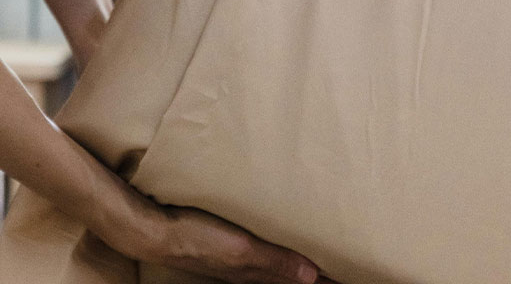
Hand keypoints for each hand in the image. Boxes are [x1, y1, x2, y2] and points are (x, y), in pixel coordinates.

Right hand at [112, 194, 331, 283]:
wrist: (158, 232)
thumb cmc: (198, 238)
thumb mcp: (240, 250)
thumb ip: (274, 262)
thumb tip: (313, 277)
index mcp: (259, 275)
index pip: (303, 283)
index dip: (327, 281)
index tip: (353, 278)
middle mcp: (253, 273)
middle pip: (294, 280)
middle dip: (320, 277)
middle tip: (345, 271)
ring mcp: (241, 263)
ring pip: (281, 270)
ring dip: (302, 268)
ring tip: (324, 261)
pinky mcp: (230, 251)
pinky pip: (265, 258)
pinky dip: (282, 256)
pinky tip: (282, 244)